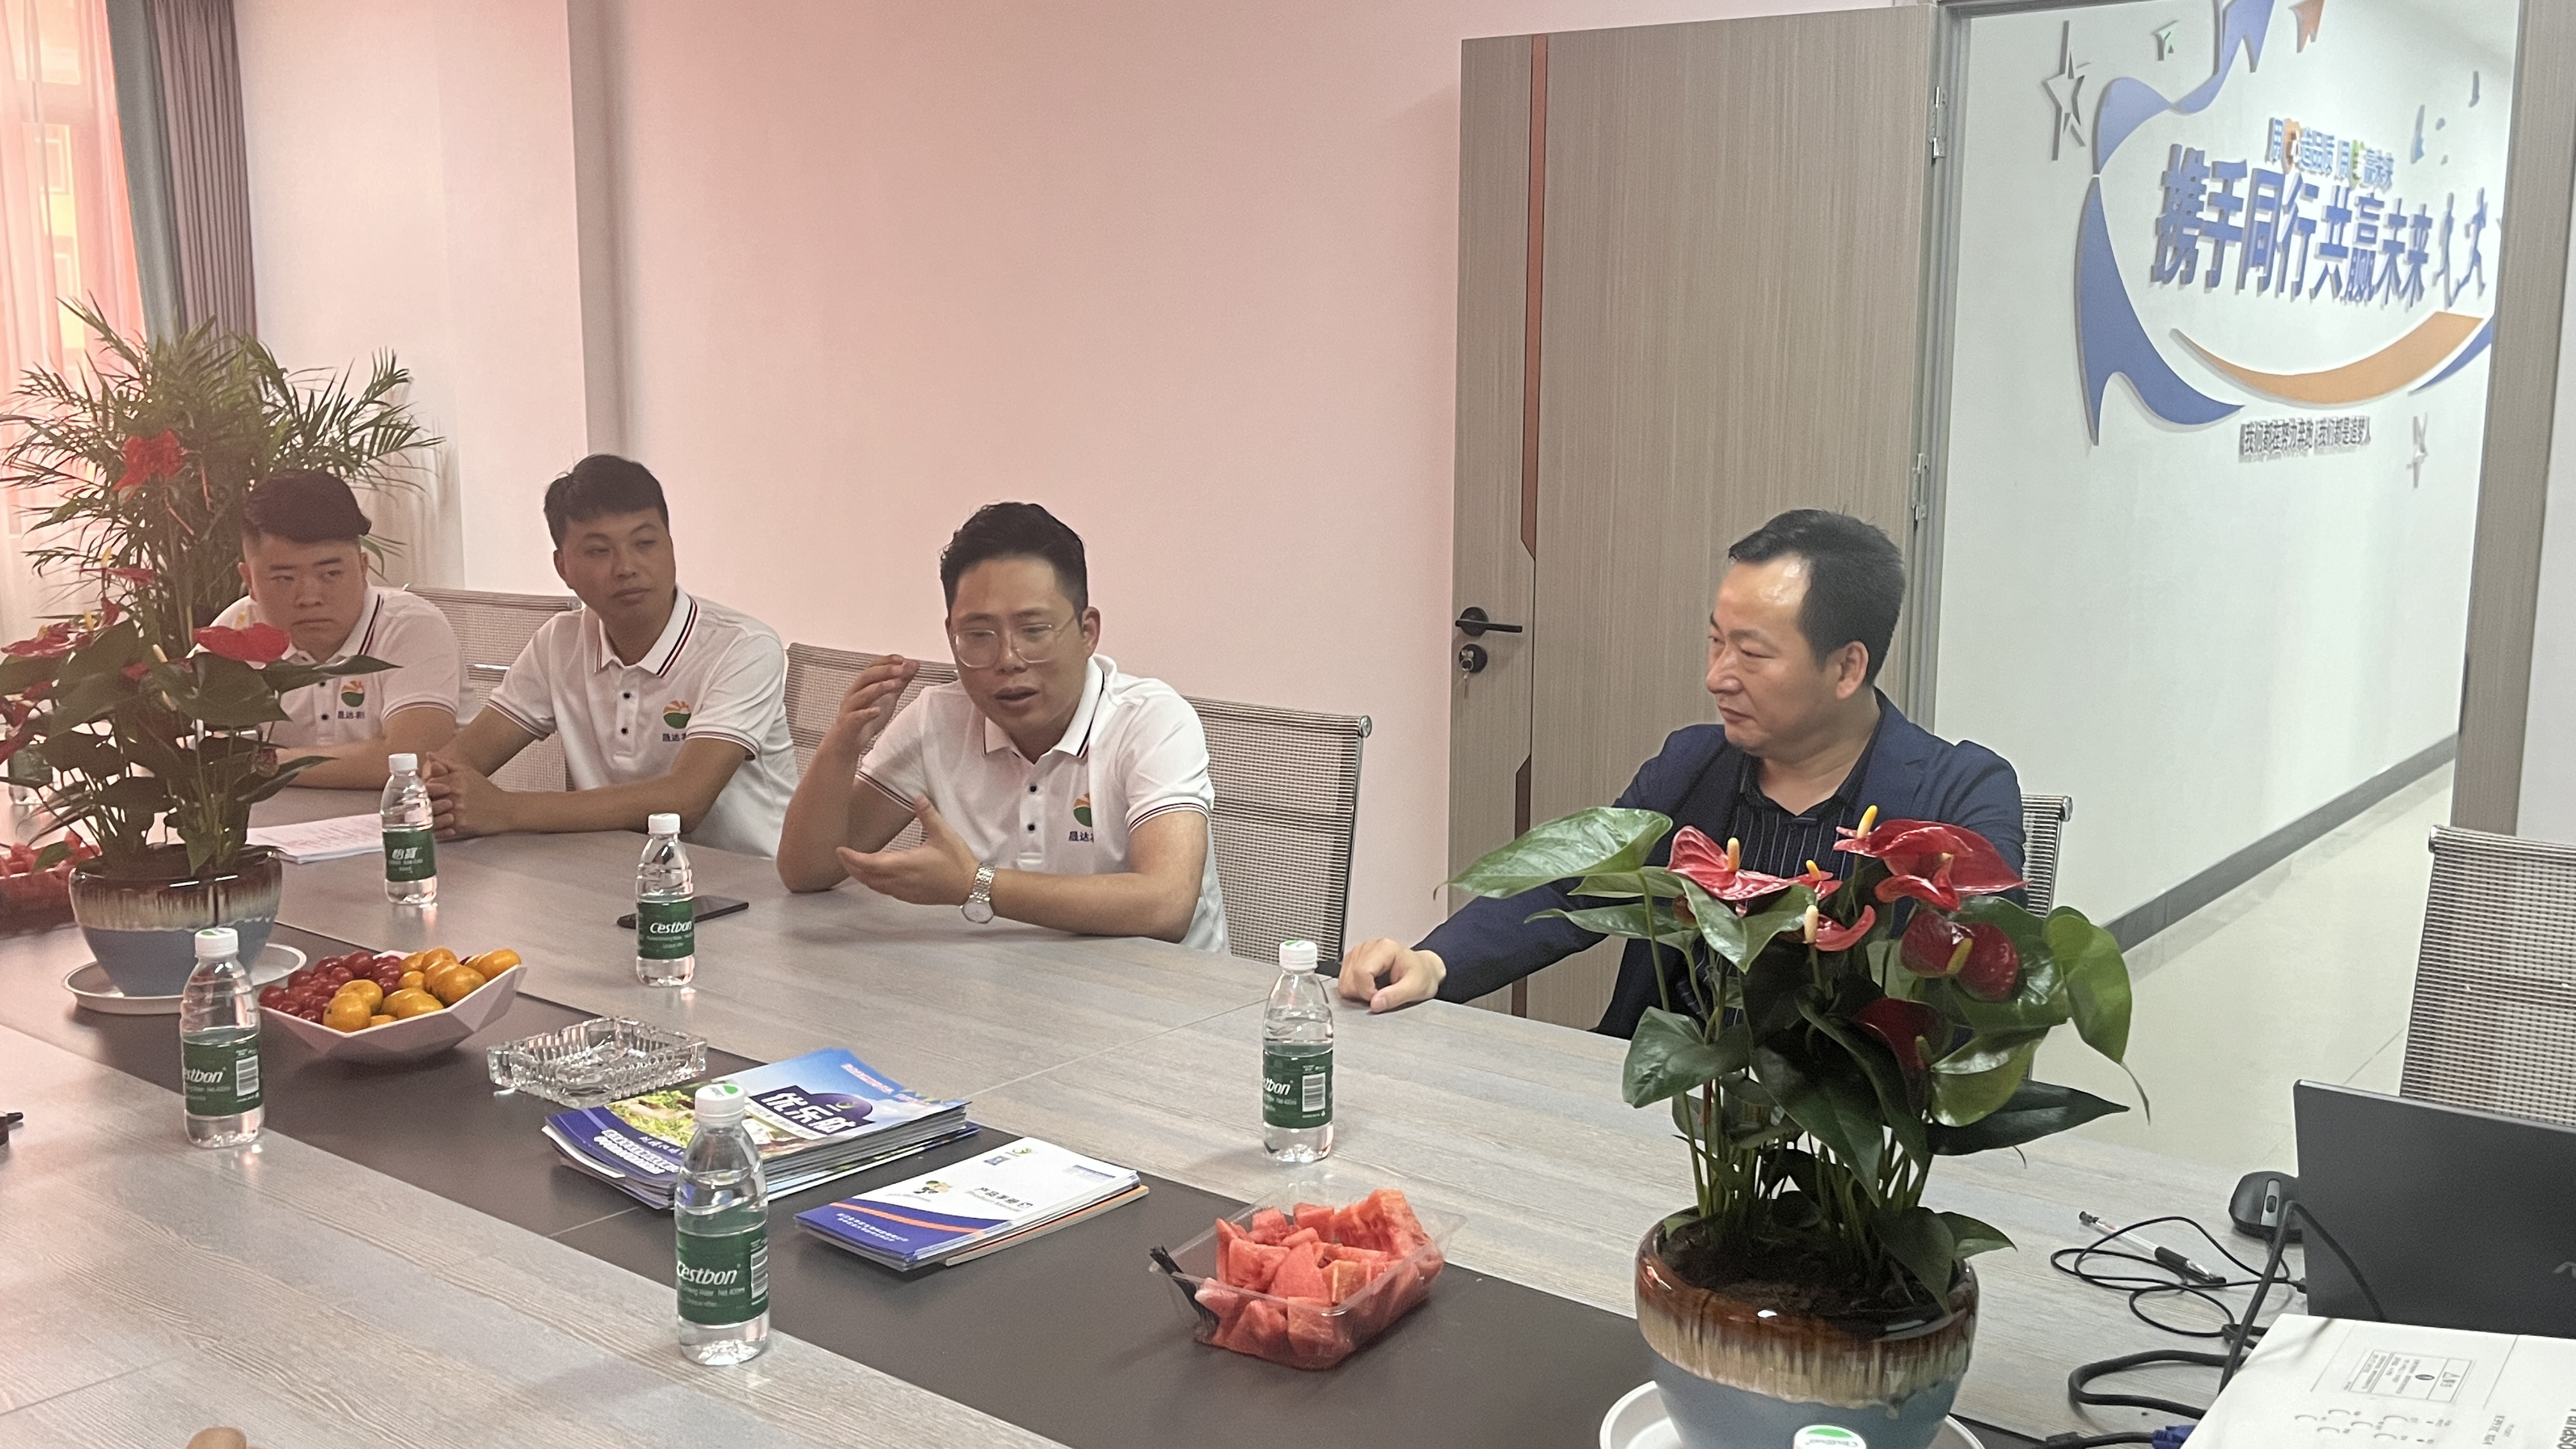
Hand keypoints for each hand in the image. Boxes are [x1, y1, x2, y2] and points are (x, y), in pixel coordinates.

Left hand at [424, 758, 512, 837]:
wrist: (506, 809)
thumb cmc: (486, 791)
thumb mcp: (467, 772)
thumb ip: (446, 764)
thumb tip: (429, 756)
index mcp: (455, 780)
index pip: (427, 785)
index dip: (422, 790)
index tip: (423, 794)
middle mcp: (454, 794)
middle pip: (426, 800)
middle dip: (423, 804)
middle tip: (422, 806)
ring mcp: (457, 810)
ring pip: (431, 815)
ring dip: (428, 817)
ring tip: (429, 817)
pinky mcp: (460, 825)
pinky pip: (440, 828)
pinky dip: (438, 828)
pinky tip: (440, 825)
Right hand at [817, 657, 918, 764]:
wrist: (846, 743)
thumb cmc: (865, 719)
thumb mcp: (887, 697)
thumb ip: (899, 681)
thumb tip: (913, 665)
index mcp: (863, 685)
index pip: (873, 667)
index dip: (886, 661)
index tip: (901, 659)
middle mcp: (855, 693)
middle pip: (867, 677)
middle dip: (885, 671)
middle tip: (901, 669)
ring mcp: (850, 708)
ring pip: (861, 694)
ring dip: (878, 688)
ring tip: (894, 684)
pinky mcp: (849, 724)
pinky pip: (856, 717)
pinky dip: (867, 713)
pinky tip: (877, 711)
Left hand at [837, 795, 978, 906]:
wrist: (971, 886)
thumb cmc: (957, 861)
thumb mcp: (944, 833)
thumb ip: (928, 814)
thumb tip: (917, 796)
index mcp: (905, 864)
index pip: (869, 863)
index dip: (852, 858)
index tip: (840, 850)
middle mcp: (900, 880)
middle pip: (866, 877)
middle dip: (851, 867)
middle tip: (841, 855)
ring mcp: (904, 891)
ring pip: (874, 886)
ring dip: (861, 876)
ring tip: (853, 865)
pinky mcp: (910, 897)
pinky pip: (885, 891)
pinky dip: (874, 883)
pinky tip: (875, 877)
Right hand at [1336, 939, 1445, 1012]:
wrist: (1423, 970)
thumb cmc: (1421, 975)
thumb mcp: (1415, 988)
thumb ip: (1395, 996)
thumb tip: (1375, 1004)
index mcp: (1384, 949)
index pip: (1361, 972)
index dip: (1367, 992)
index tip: (1380, 998)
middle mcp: (1369, 947)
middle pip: (1350, 978)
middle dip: (1362, 994)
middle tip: (1380, 996)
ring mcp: (1359, 953)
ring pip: (1344, 980)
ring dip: (1357, 992)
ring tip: (1376, 991)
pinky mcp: (1354, 960)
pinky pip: (1344, 981)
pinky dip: (1354, 990)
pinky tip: (1369, 988)